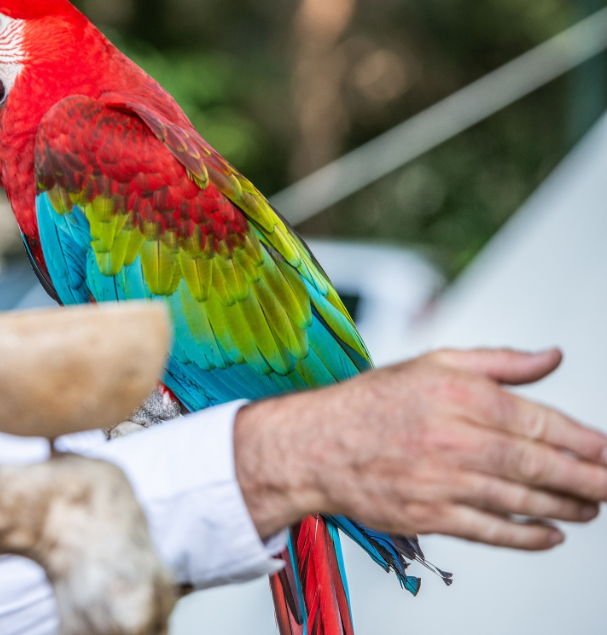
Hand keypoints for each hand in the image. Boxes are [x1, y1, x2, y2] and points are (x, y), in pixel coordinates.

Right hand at [233, 348, 606, 549]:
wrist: (312, 447)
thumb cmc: (370, 404)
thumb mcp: (432, 363)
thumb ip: (498, 362)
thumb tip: (551, 357)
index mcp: (458, 395)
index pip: (538, 421)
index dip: (584, 440)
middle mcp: (453, 439)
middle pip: (538, 464)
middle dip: (588, 478)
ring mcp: (441, 481)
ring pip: (520, 498)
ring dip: (565, 506)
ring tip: (592, 506)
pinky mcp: (428, 514)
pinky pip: (490, 530)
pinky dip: (526, 535)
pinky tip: (550, 533)